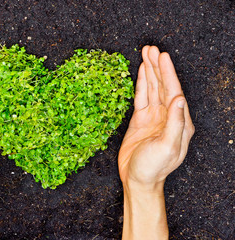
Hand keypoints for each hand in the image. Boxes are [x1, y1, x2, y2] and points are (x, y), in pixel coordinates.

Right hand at [118, 46, 194, 187]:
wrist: (137, 179)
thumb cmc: (154, 168)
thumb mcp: (167, 147)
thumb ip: (175, 123)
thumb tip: (180, 98)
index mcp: (179, 122)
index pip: (174, 91)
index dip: (168, 73)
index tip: (162, 56)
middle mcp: (168, 116)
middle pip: (163, 86)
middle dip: (157, 66)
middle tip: (150, 48)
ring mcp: (154, 116)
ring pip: (152, 88)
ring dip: (149, 70)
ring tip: (145, 53)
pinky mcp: (140, 119)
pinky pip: (141, 97)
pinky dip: (142, 83)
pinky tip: (141, 72)